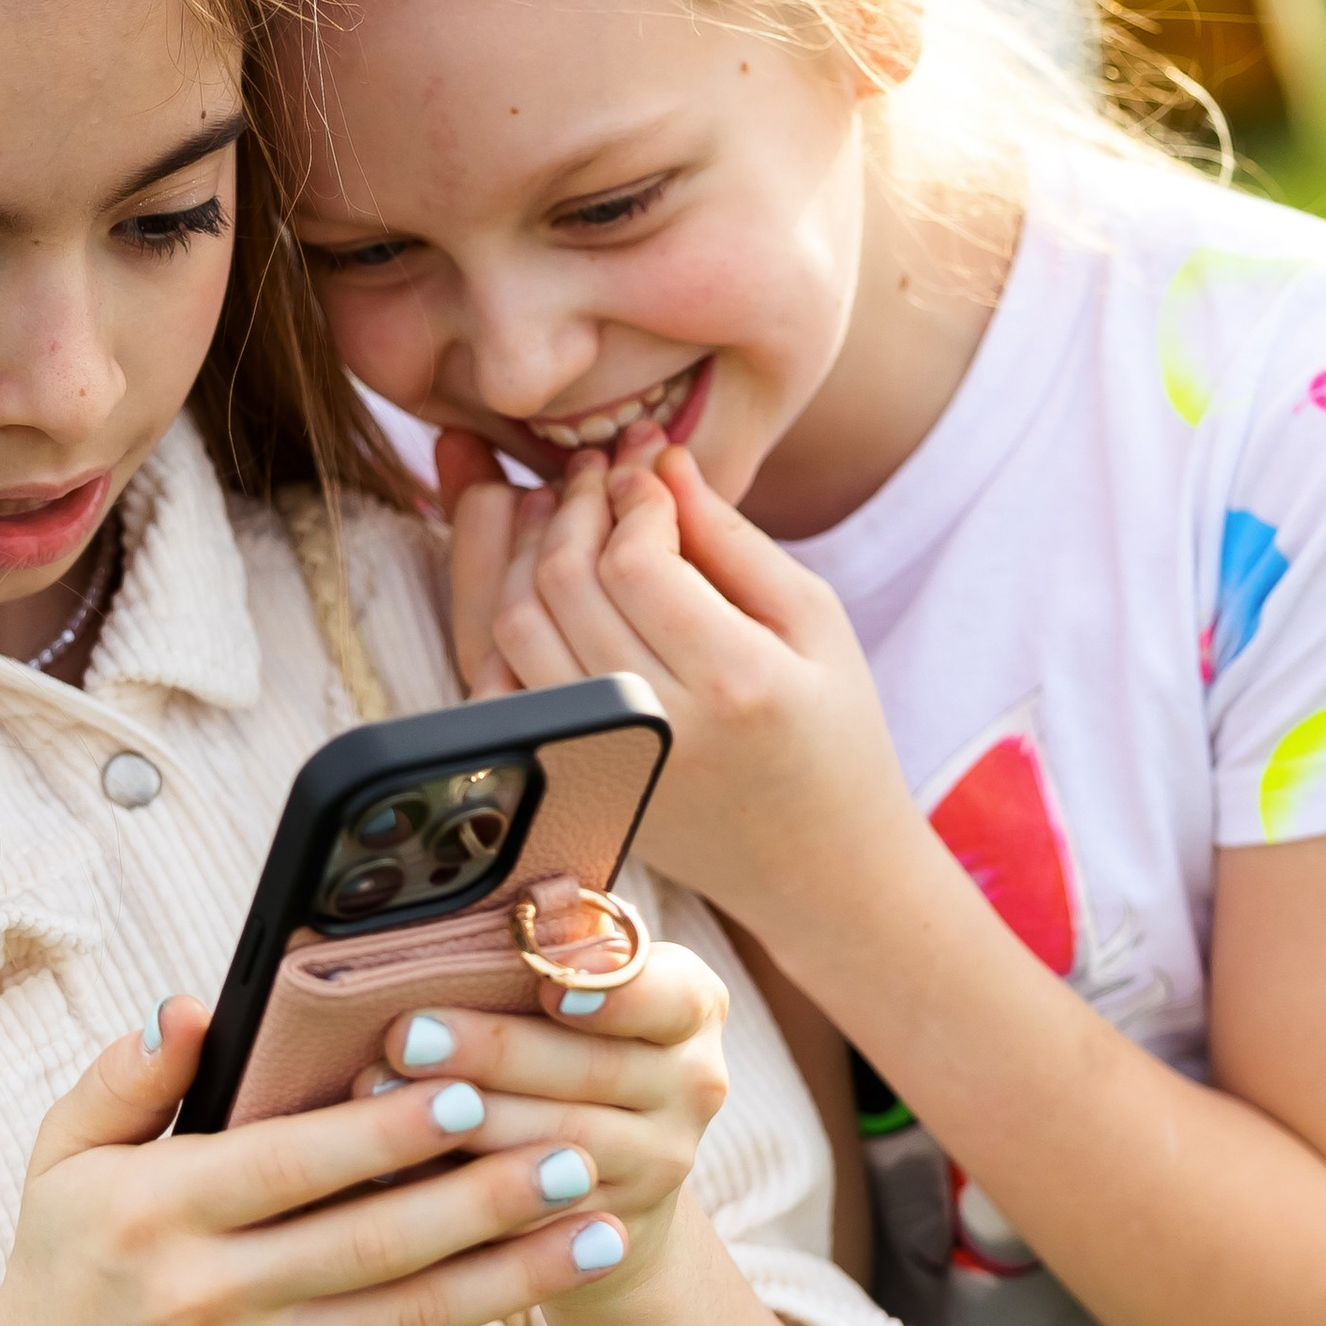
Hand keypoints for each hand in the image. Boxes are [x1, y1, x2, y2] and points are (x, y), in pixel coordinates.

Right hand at [0, 1001, 638, 1325]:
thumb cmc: (65, 1263)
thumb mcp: (63, 1155)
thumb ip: (130, 1076)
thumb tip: (195, 1004)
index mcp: (158, 1212)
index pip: (289, 1164)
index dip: (381, 1134)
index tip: (466, 1092)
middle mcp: (210, 1293)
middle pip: (370, 1241)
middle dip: (483, 1198)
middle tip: (577, 1152)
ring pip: (407, 1311)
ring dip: (514, 1270)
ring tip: (603, 1229)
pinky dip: (472, 1312)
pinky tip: (542, 1276)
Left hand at [353, 932, 730, 1307]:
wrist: (618, 1177)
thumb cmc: (574, 1042)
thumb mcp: (588, 986)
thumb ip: (561, 948)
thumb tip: (513, 897)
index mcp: (691, 1009)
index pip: (666, 995)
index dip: (611, 994)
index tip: (549, 984)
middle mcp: (693, 1086)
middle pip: (592, 1070)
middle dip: (493, 1052)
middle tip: (409, 1034)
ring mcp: (658, 1167)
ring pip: (558, 1147)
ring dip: (466, 1123)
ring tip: (382, 1093)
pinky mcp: (608, 1235)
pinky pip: (529, 1215)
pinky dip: (457, 1190)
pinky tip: (394, 1166)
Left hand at [452, 429, 916, 939]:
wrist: (816, 864)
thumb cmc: (831, 732)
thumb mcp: (815, 622)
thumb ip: (732, 538)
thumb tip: (659, 460)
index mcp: (735, 683)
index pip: (635, 562)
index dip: (628, 496)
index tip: (643, 465)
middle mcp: (655, 727)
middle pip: (564, 584)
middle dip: (572, 505)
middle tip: (596, 469)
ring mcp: (599, 760)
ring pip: (515, 625)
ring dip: (528, 550)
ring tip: (566, 511)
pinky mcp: (566, 778)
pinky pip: (494, 684)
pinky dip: (500, 620)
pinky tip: (541, 583)